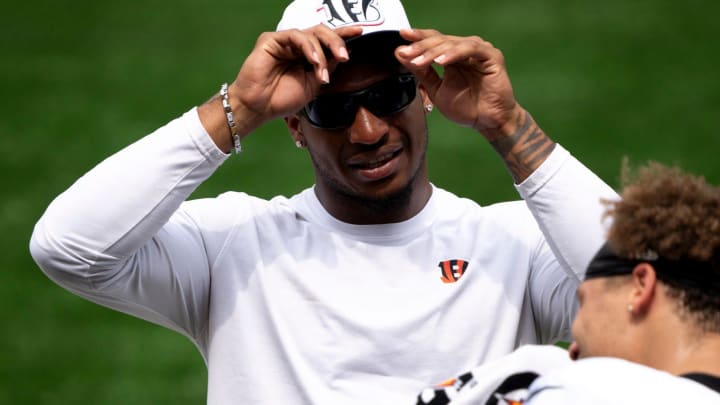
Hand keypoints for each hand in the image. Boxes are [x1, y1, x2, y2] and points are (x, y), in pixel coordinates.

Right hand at [229, 24, 361, 132]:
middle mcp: (296, 46)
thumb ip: (326, 68)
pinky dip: (309, 48)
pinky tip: (314, 62)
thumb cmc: (282, 99)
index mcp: (306, 55)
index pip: (326, 40)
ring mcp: (284, 42)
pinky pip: (296, 36)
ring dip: (322, 54)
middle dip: (337, 43)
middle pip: (322, 33)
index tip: (360, 32)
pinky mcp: (271, 40)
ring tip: (323, 75)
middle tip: (345, 58)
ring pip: (311, 34)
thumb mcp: (313, 85)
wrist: (260, 108)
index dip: (343, 34)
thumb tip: (344, 54)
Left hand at [395, 29, 519, 138]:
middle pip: (440, 40)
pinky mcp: (491, 56)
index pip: (433, 40)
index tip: (401, 36)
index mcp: (452, 54)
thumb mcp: (436, 89)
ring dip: (434, 52)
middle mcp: (465, 48)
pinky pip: (470, 49)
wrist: (487, 122)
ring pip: (452, 43)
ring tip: (420, 61)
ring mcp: (479, 50)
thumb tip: (400, 53)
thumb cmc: (465, 107)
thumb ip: (421, 71)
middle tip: (406, 53)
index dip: (418, 38)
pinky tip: (441, 61)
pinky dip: (454, 54)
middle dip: (421, 47)